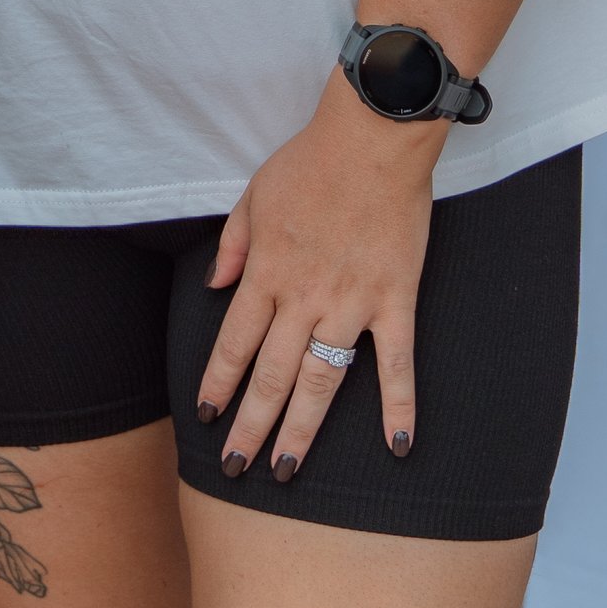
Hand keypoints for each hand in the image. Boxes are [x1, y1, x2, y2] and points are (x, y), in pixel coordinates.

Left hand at [196, 80, 440, 475]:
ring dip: (301, 429)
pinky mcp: (394, 301)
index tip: (207, 419)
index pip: (234, 344)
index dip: (218, 385)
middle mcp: (303, 298)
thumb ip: (234, 244)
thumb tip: (214, 287)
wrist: (374, 138)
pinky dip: (399, 406)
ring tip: (285, 469)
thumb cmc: (312, 161)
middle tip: (235, 468)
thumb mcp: (254, 194)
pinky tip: (397, 447)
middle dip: (249, 426)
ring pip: (322, 381)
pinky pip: (397, 364)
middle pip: (271, 376)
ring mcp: (351, 304)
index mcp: (266, 273)